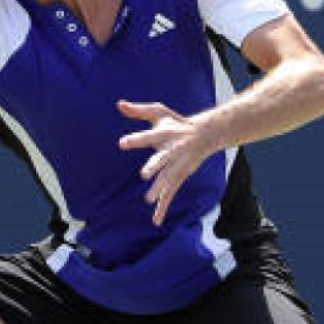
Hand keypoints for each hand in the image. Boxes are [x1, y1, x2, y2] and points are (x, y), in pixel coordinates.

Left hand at [116, 99, 212, 225]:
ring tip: (149, 199)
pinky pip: (171, 193)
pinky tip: (156, 220)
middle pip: (162, 159)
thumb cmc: (176, 123)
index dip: (136, 140)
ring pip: (168, 178)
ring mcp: (177, 165)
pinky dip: (164, 207)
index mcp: (164, 134)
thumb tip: (119, 104)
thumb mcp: (159, 112)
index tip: (122, 143)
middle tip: (144, 174)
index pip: (148, 136)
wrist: (205, 135)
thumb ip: (138, 110)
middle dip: (154, 166)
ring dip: (160, 189)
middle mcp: (172, 150)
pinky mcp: (180, 176)